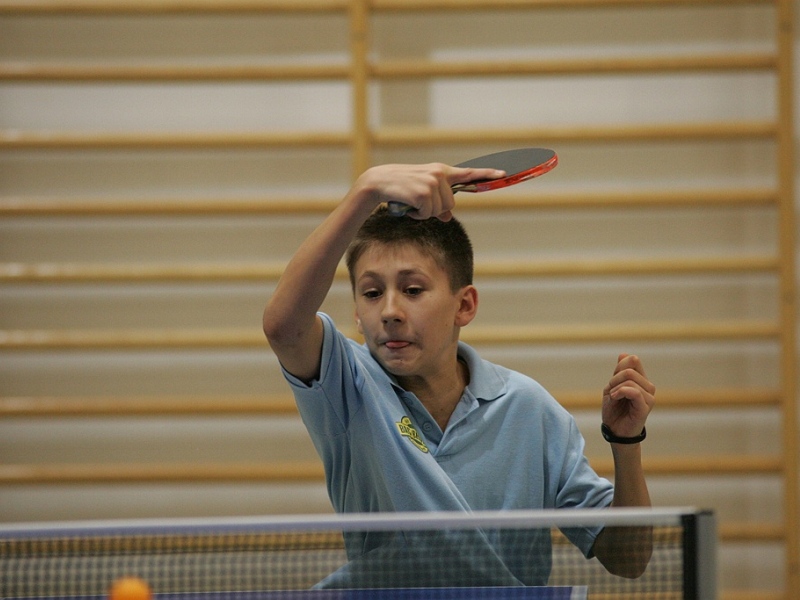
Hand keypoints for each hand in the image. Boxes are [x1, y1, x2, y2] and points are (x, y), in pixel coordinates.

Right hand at [356, 163, 504, 220]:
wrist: (376, 183)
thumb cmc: (399, 190)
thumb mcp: (421, 194)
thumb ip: (437, 202)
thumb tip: (448, 216)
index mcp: (441, 172)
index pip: (468, 173)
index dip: (487, 174)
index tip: (504, 174)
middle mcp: (439, 174)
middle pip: (450, 204)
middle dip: (434, 210)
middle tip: (416, 203)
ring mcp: (432, 182)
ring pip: (440, 211)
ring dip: (424, 213)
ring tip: (409, 202)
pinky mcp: (424, 192)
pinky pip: (428, 214)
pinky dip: (417, 215)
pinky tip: (407, 206)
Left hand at [602, 353, 654, 438]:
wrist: (615, 430)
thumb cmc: (614, 409)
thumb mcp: (612, 386)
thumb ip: (619, 371)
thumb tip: (624, 354)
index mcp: (641, 380)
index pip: (633, 361)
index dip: (618, 367)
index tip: (612, 380)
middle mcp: (648, 387)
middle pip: (630, 369)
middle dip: (614, 379)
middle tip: (611, 391)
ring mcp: (649, 397)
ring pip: (630, 380)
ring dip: (615, 387)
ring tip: (613, 397)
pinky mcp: (645, 407)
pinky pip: (634, 391)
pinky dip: (620, 392)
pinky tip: (615, 398)